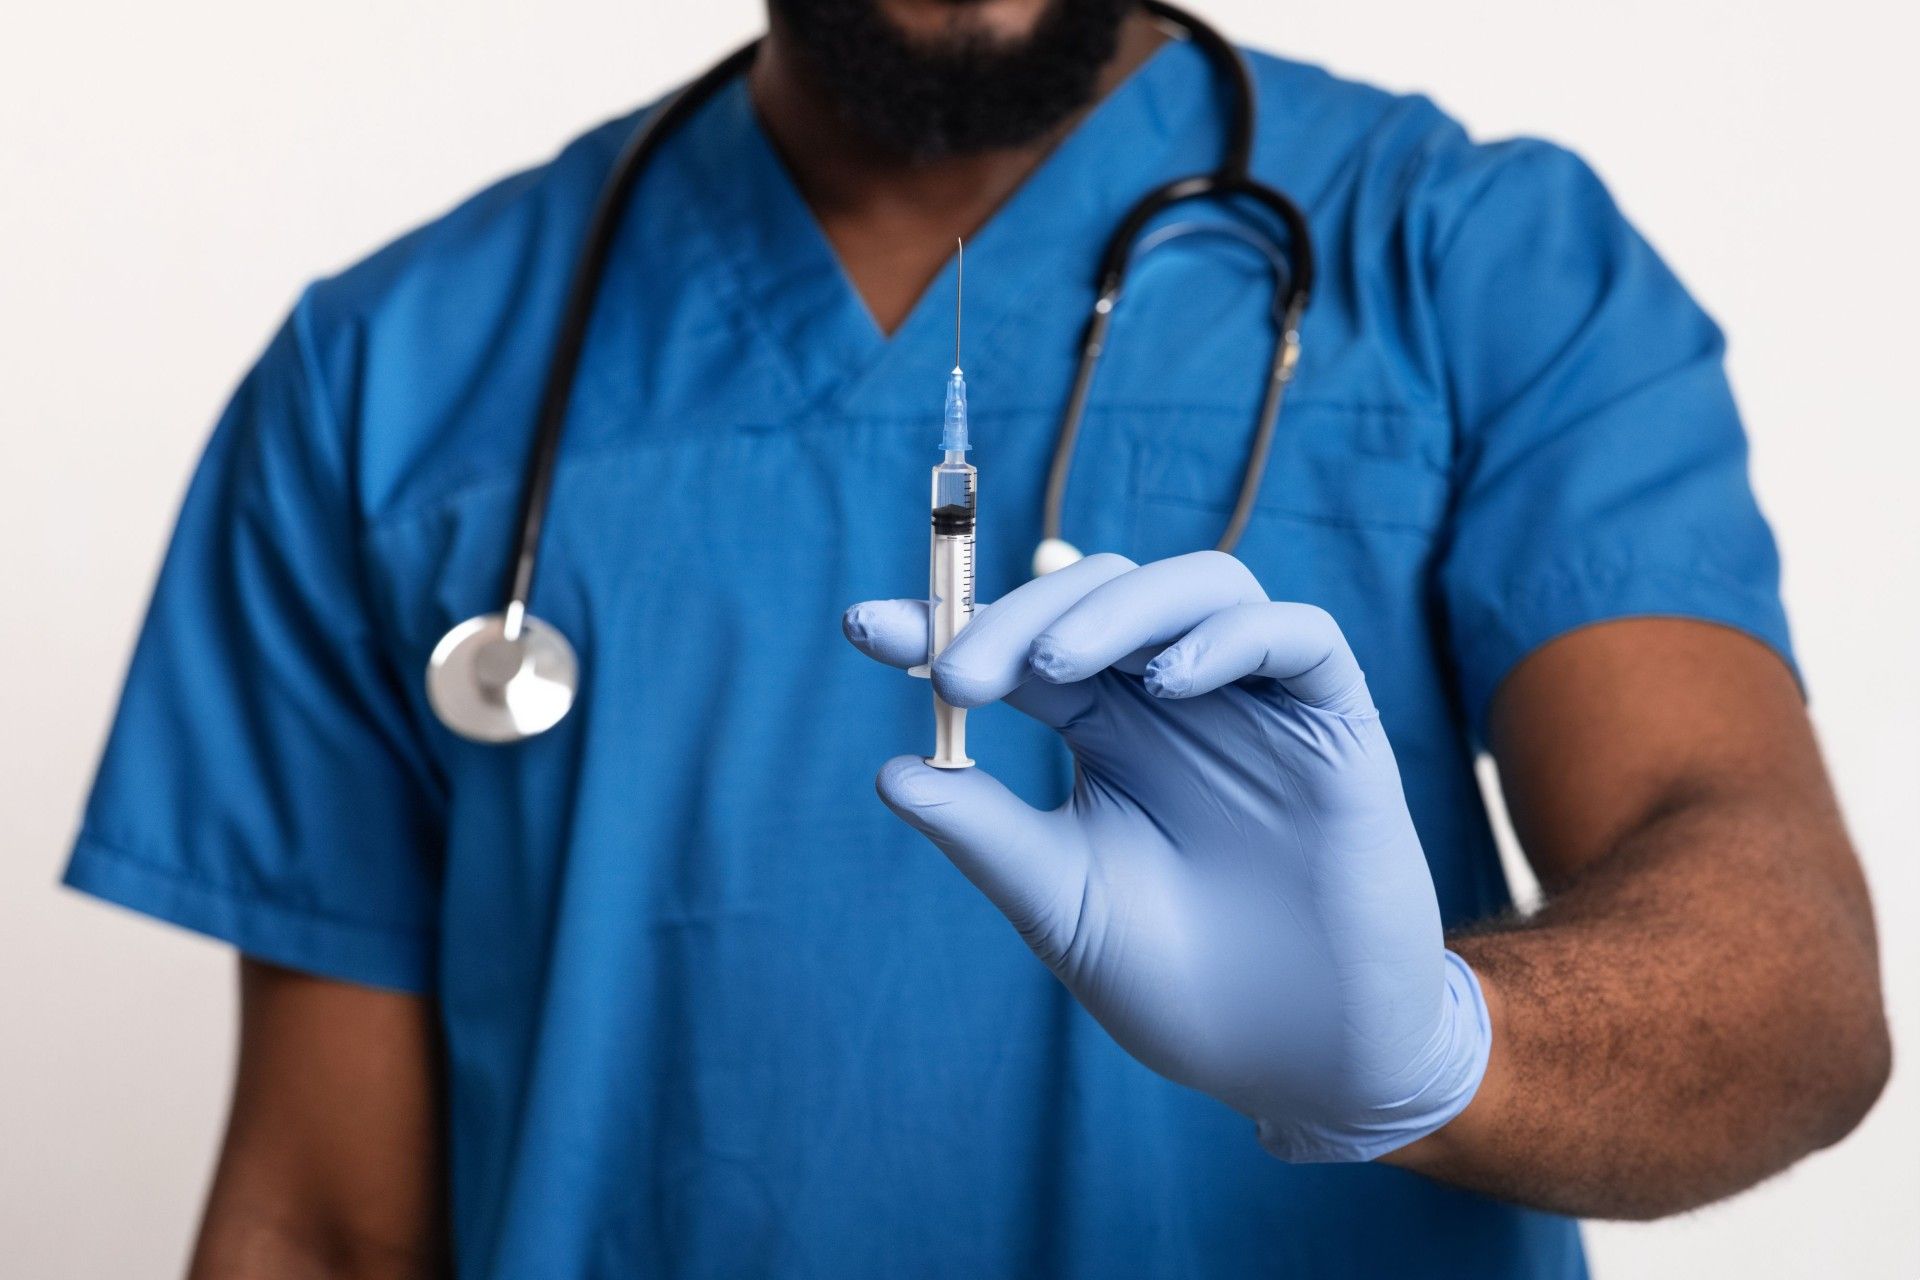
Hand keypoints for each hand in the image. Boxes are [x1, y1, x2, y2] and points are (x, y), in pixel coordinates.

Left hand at [843, 551, 1490, 1161]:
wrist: (1296, 1061)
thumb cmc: (1178, 985)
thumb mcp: (1062, 903)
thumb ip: (986, 833)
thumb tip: (890, 770)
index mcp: (1104, 731)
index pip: (1021, 644)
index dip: (945, 622)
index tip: (863, 628)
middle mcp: (1174, 698)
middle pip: (1099, 592)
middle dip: (1019, 614)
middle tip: (960, 674)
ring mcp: (1256, 702)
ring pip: (1196, 584)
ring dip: (1118, 606)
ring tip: (1058, 664)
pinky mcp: (1334, 722)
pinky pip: (1298, 634)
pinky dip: (1231, 637)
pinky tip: (1170, 685)